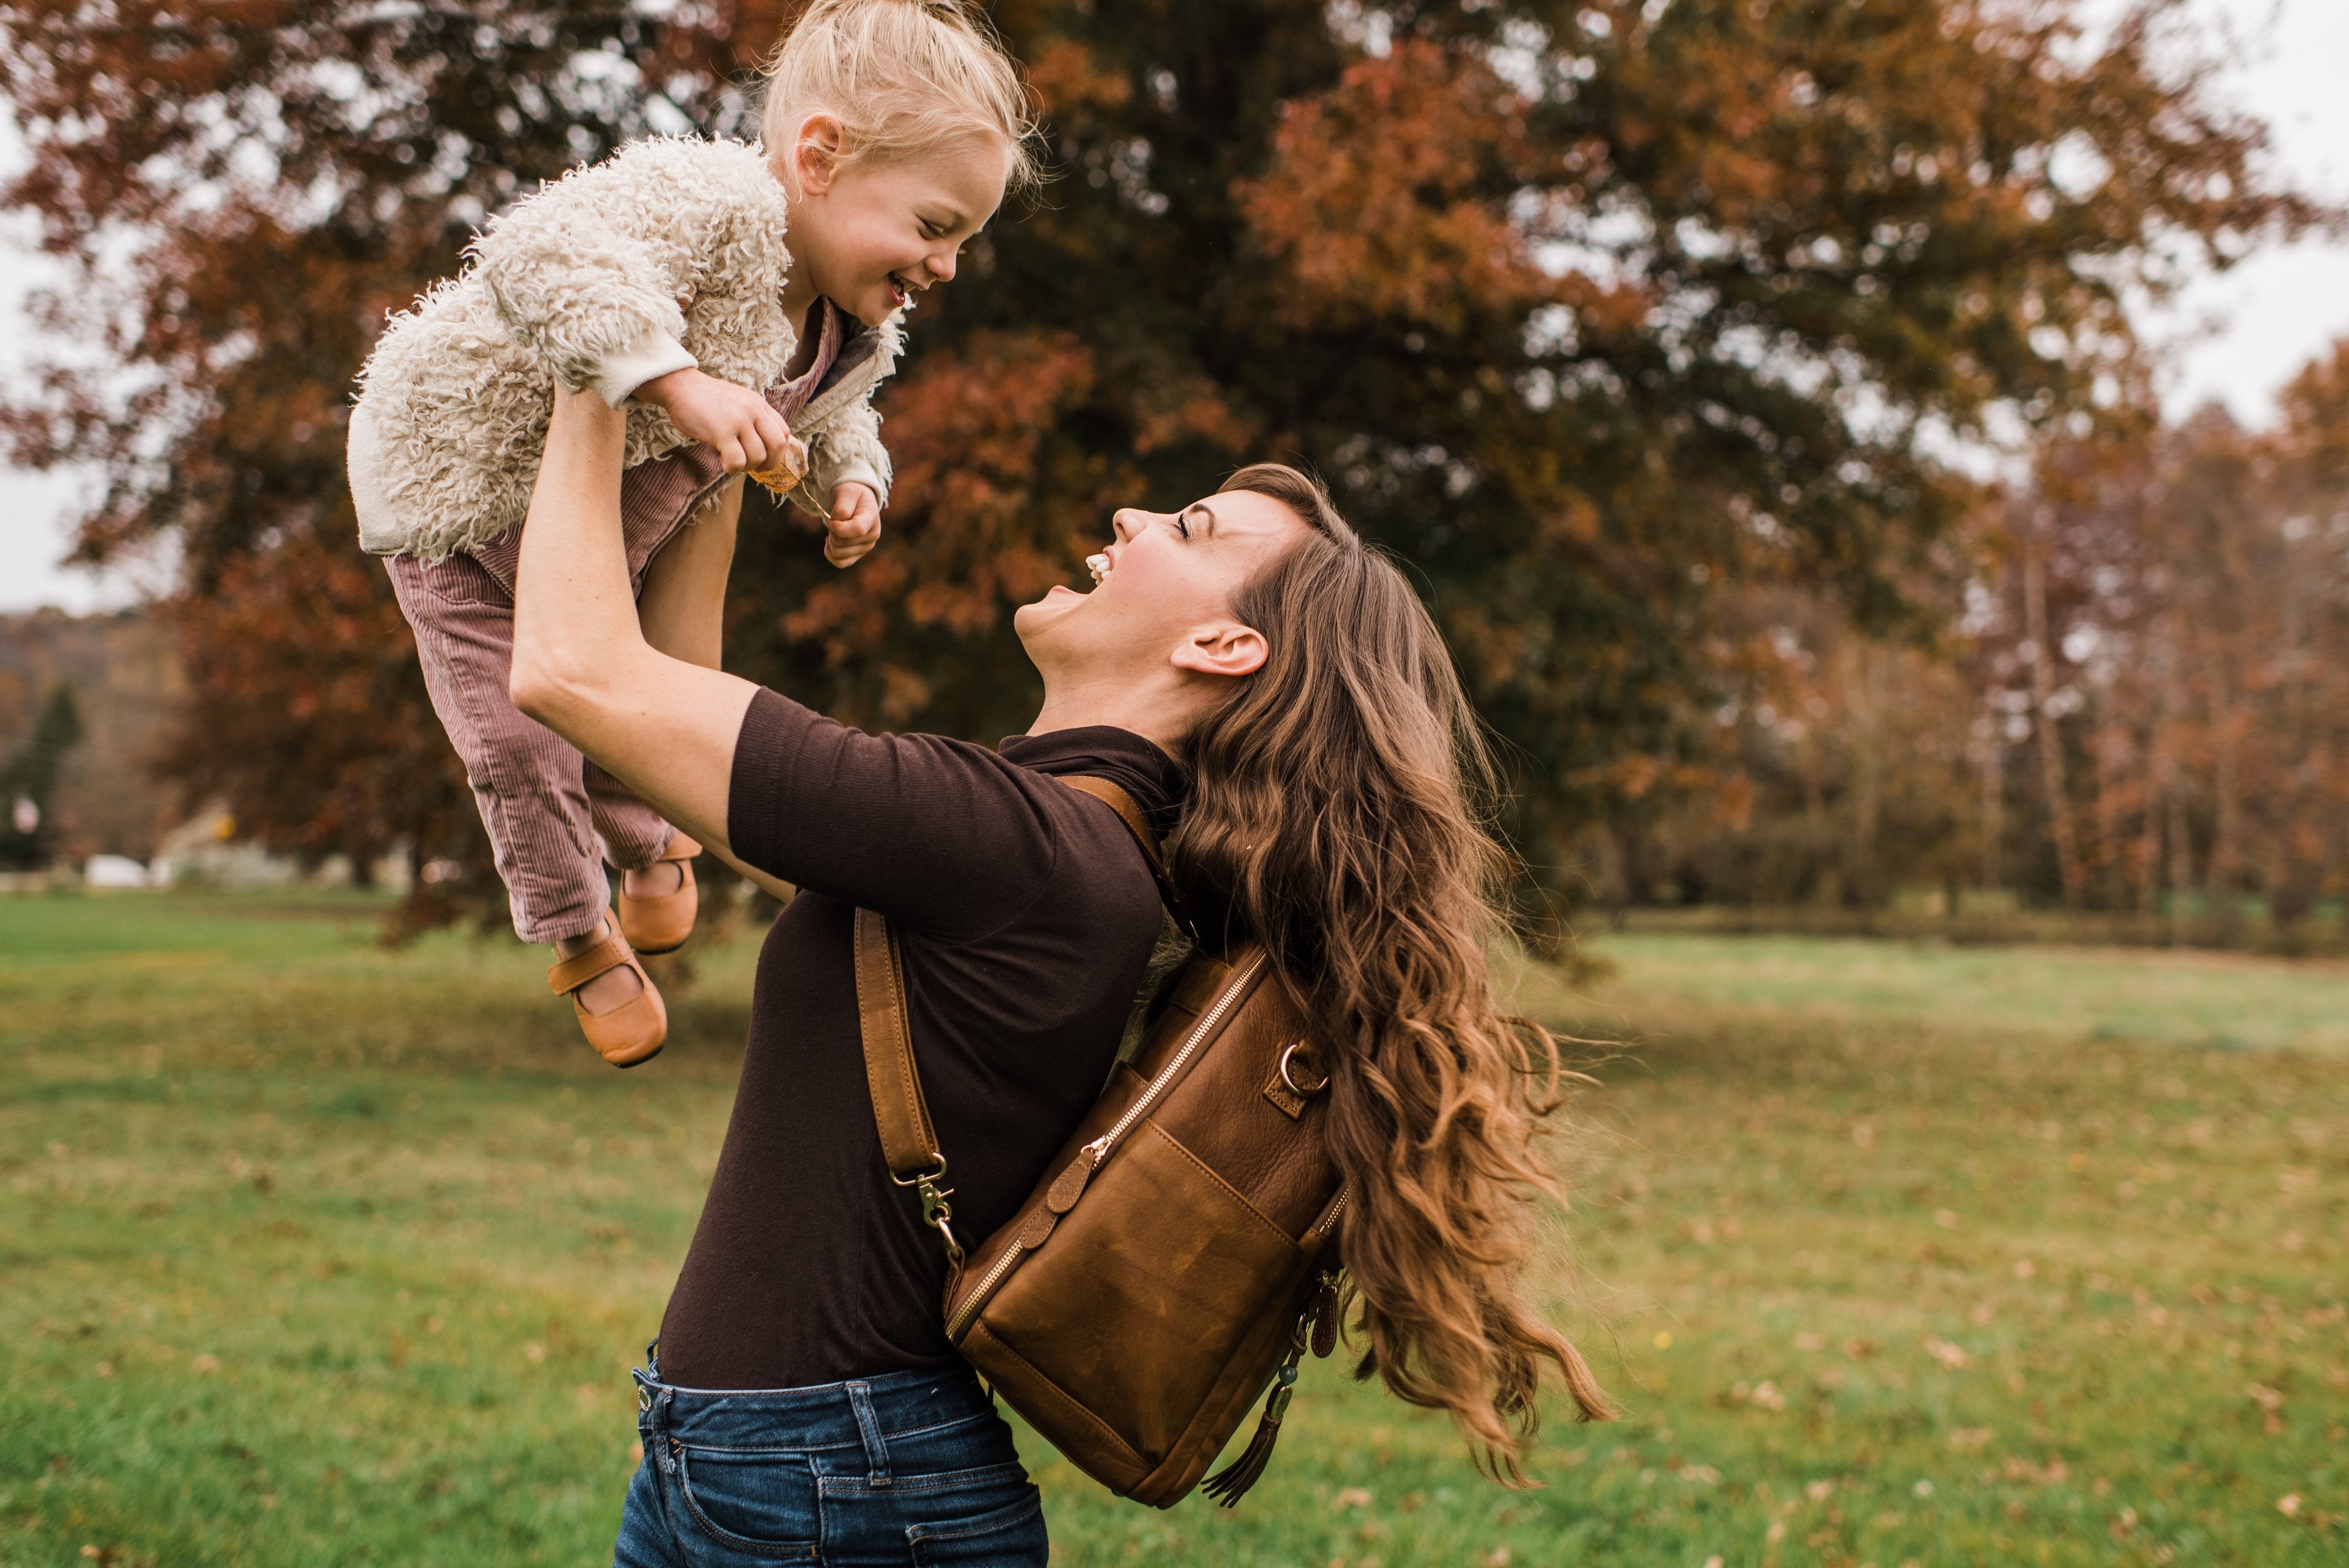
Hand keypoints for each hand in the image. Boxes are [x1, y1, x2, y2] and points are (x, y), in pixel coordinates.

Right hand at [638, 367, 791, 474]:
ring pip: (757, 456)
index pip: (784, 433)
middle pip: (777, 445)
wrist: (680, 386)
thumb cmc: (706, 400)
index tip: (763, 457)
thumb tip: (763, 448)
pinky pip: (737, 461)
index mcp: (759, 404)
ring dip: (746, 467)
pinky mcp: (722, 431)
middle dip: (769, 463)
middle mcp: (753, 410)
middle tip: (753, 467)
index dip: (777, 451)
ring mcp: (739, 420)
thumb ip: (752, 419)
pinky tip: (721, 460)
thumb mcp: (738, 402)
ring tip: (731, 461)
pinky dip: (731, 468)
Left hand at [824, 482, 881, 567]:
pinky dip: (829, 553)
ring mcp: (865, 547)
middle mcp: (872, 536)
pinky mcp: (857, 555)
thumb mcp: (847, 492)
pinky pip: (839, 563)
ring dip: (831, 541)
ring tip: (834, 529)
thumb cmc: (851, 495)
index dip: (840, 528)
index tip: (832, 522)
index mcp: (871, 517)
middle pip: (842, 543)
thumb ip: (842, 508)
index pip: (858, 529)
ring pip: (838, 554)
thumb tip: (836, 526)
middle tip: (834, 520)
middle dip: (832, 531)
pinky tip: (830, 540)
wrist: (856, 500)